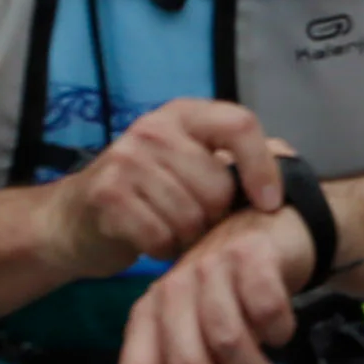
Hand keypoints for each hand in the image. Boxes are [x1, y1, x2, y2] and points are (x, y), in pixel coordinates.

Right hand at [48, 96, 284, 281]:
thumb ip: (235, 160)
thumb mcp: (190, 164)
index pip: (240, 125)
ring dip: (188, 237)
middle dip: (215, 217)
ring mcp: (127, 158)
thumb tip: (289, 157)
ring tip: (173, 231)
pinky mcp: (108, 194)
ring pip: (191, 215)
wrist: (73, 221)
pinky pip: (161, 235)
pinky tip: (153, 241)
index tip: (269, 204)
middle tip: (197, 223)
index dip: (263, 168)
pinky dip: (163, 249)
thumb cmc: (146, 194)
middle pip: (218, 184)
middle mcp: (154, 127)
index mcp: (184, 113)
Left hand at [117, 205, 316, 363]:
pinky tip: (284, 334)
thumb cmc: (236, 299)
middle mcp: (174, 288)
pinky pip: (265, 310)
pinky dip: (279, 331)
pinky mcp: (250, 255)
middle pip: (188, 362)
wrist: (278, 236)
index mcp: (153, 313)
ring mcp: (210, 267)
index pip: (136, 363)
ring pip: (228, 340)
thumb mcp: (214, 353)